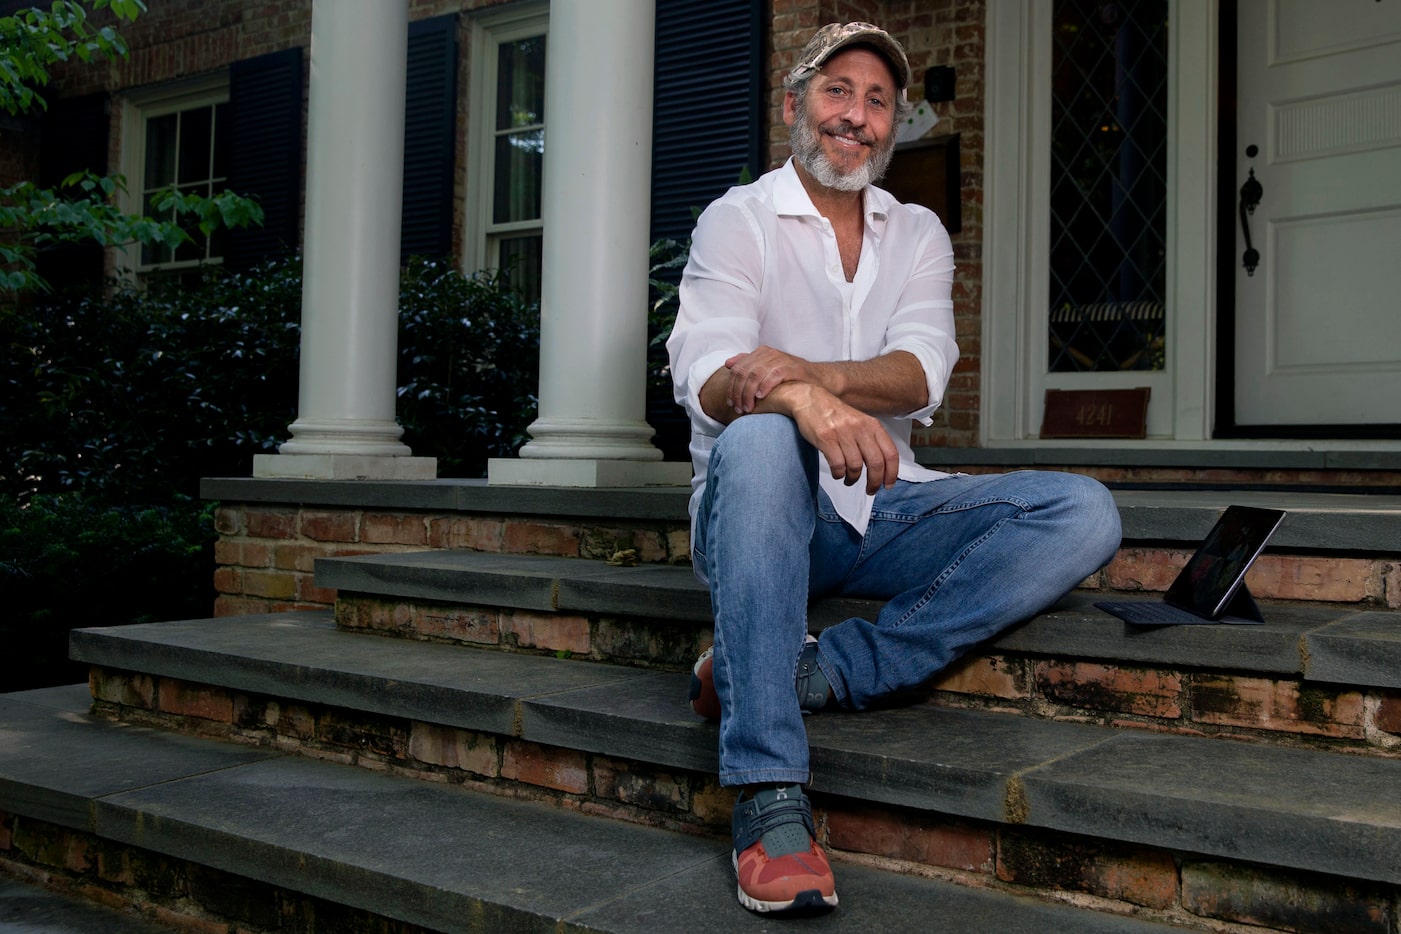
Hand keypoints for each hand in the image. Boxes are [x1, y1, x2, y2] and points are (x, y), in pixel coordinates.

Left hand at [724, 346, 822, 414]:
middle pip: (744, 373)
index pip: (737, 369)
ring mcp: (780, 359)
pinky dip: (765, 386)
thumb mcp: (767, 369)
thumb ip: (748, 365)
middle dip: (739, 393)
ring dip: (749, 393)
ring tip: (748, 407)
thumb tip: (728, 364)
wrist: (817, 378)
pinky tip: (761, 397)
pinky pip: (774, 375)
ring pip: (755, 374)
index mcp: (760, 353)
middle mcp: (768, 353)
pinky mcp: (792, 367)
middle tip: (739, 408)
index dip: (732, 387)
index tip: (731, 403)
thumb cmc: (790, 377)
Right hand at [779, 383, 898, 494]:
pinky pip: (838, 465)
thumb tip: (880, 467)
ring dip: (853, 478)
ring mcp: (843, 433)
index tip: (888, 485)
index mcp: (872, 425)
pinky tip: (838, 473)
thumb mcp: (860, 421)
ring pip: (856, 466)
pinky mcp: (826, 439)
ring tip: (849, 479)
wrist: (810, 399)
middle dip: (874, 482)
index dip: (892, 473)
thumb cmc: (835, 414)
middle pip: (876, 463)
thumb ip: (871, 440)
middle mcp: (860, 428)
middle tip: (870, 490)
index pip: (890, 453)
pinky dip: (839, 474)